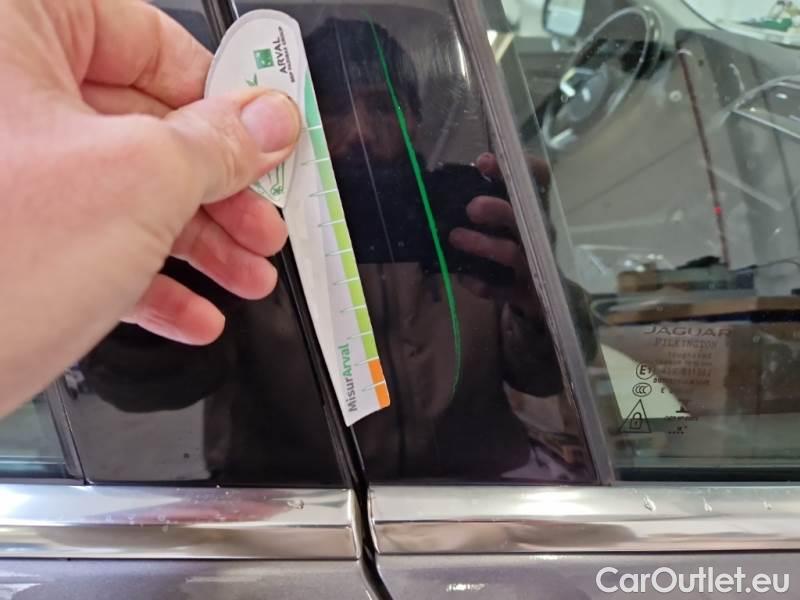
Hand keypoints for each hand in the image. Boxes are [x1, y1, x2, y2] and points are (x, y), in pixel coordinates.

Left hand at [0, 0, 299, 412]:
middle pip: (142, 124)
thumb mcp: (138, 181)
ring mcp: (0, 170)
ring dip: (196, 243)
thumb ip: (217, 143)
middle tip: (261, 220)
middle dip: (218, 190)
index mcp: (9, 31)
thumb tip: (267, 120)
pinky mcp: (0, 236)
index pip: (147, 38)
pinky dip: (145, 279)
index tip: (268, 138)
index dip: (224, 96)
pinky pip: (88, 239)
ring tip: (243, 278)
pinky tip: (189, 312)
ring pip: (121, 189)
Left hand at [448, 153, 549, 317]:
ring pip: (511, 253)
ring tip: (456, 237)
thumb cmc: (514, 245)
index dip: (518, 167)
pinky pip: (502, 289)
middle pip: (525, 218)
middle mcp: (538, 234)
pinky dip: (481, 283)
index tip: (484, 162)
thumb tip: (455, 181)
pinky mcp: (523, 293)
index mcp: (534, 209)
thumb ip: (489, 199)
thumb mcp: (506, 218)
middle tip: (472, 207)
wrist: (539, 293)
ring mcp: (532, 264)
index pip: (538, 179)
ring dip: (483, 245)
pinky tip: (462, 276)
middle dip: (498, 210)